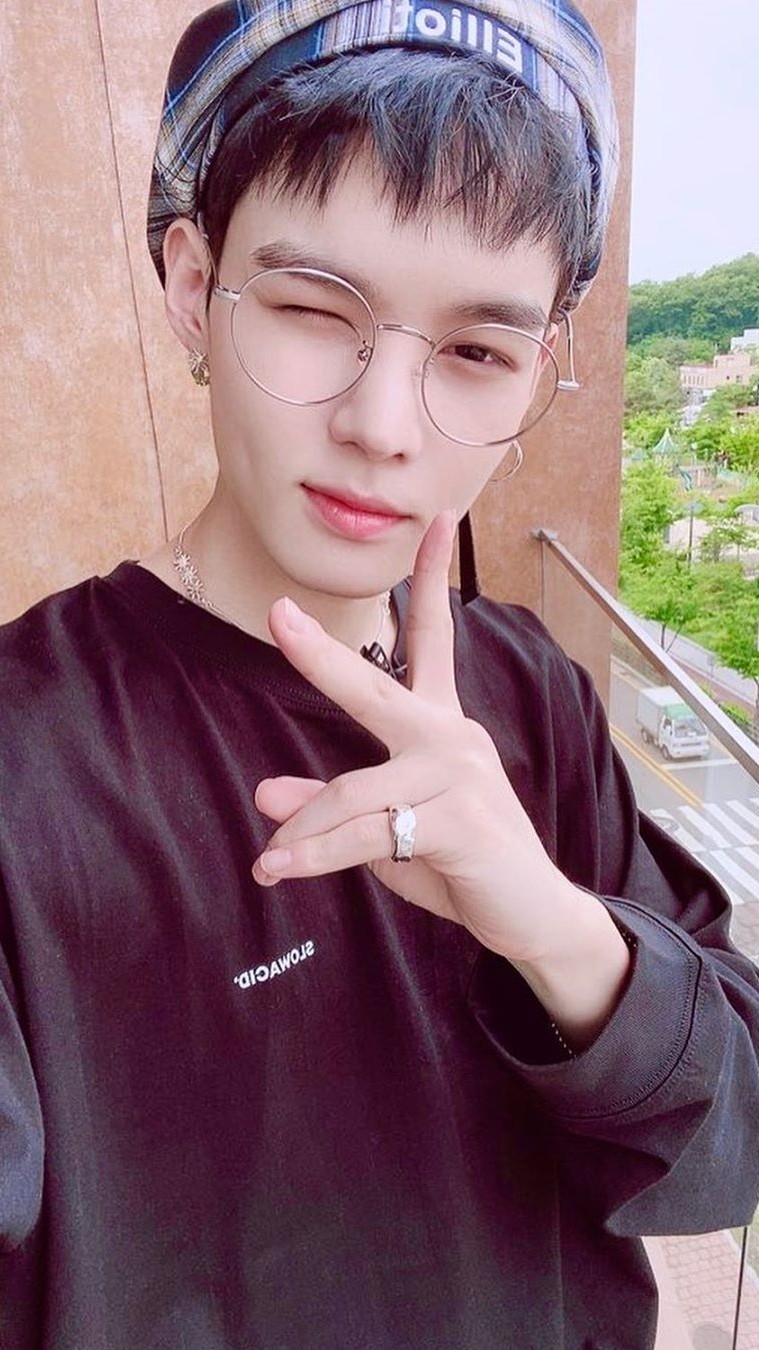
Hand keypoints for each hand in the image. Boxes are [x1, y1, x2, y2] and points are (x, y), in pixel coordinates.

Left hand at [252, 511, 584, 967]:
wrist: (533, 915)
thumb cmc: (461, 864)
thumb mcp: (387, 834)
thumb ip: (333, 808)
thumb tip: (263, 792)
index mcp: (441, 726)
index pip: (434, 640)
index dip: (433, 580)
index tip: (440, 524)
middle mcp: (452, 738)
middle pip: (375, 691)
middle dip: (323, 654)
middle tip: (279, 614)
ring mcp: (457, 777)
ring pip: (354, 792)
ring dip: (303, 833)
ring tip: (267, 865)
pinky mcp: (459, 822)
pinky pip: (368, 835)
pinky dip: (316, 855)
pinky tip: (280, 870)